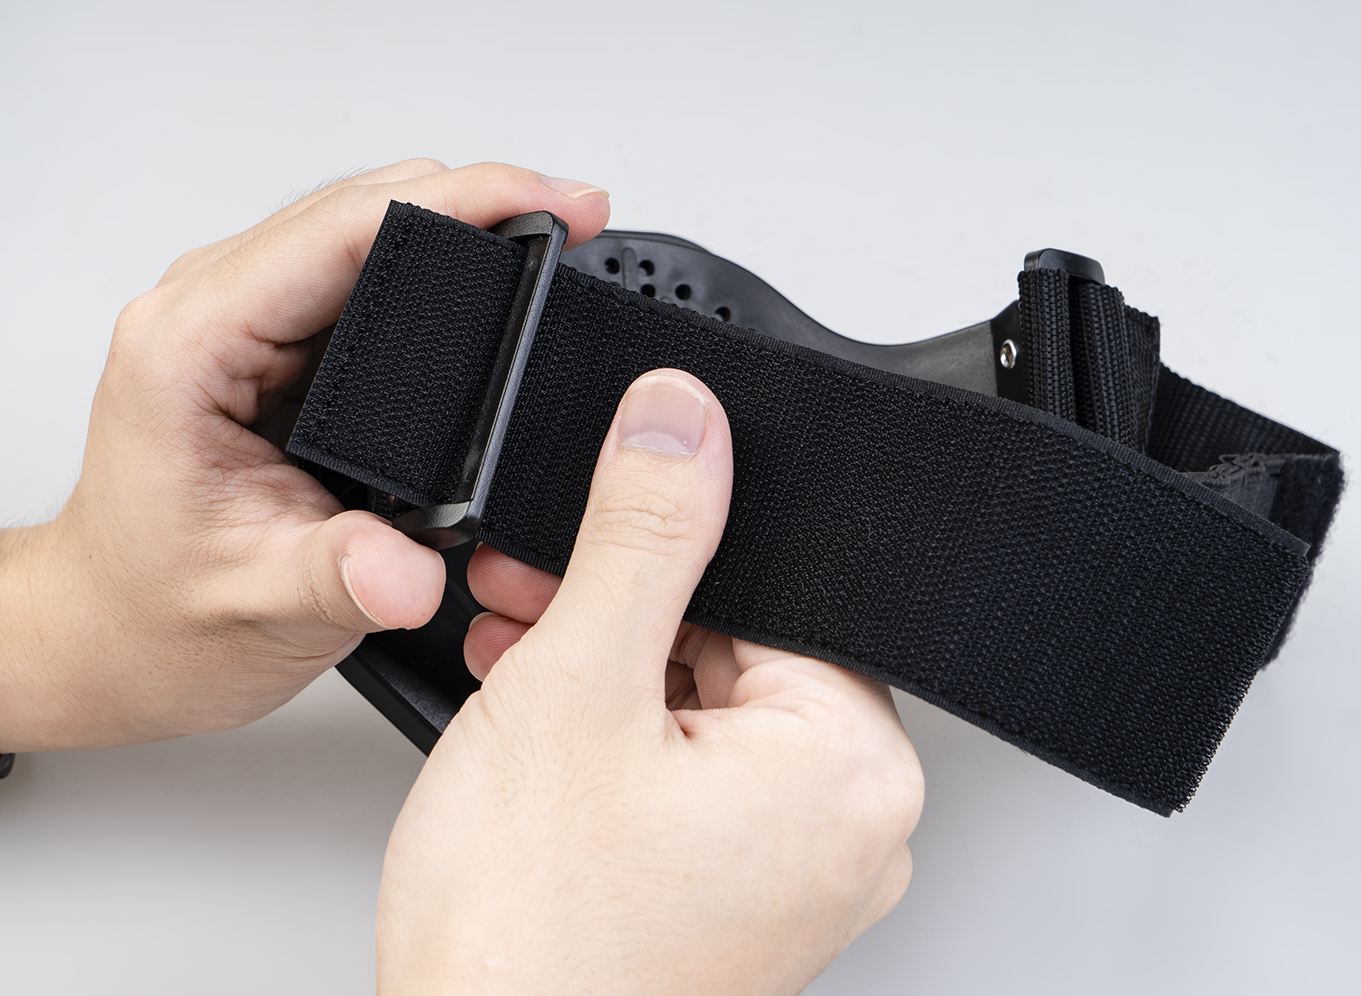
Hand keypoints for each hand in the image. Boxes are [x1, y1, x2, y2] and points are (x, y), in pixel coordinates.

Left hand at [0, 160, 611, 789]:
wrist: (105, 637)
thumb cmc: (148, 615)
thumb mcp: (252, 604)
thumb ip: (338, 580)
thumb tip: (410, 570)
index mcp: (189, 349)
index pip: (338, 231)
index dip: (458, 202)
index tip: (546, 203)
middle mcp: (209, 314)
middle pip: (359, 208)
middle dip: (477, 202)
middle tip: (573, 219)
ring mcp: (242, 323)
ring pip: (364, 231)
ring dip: (459, 232)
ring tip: (547, 246)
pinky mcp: (274, 347)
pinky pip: (362, 279)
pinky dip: (437, 276)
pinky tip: (490, 292)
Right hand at [376, 371, 923, 995]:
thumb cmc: (529, 938)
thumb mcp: (578, 681)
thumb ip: (640, 533)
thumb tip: (680, 421)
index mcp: (852, 769)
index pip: (777, 589)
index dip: (665, 545)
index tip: (587, 523)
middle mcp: (845, 832)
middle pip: (734, 647)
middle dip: (615, 607)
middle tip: (524, 592)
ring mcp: (790, 878)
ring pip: (699, 712)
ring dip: (598, 667)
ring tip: (508, 654)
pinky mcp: (734, 904)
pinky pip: (687, 783)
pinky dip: (611, 742)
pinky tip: (533, 724)